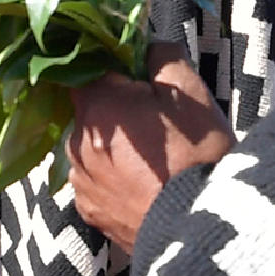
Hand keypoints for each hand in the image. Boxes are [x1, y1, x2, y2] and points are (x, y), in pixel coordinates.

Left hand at [65, 56, 230, 253]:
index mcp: (96, 105)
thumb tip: (145, 46)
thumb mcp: (190, 90)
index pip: (85, 69)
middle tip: (158, 125)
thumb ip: (161, 55)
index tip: (138, 78)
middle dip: (117, 112)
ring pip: (92, 150)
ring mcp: (79, 182)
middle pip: (91, 113)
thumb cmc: (196, 153)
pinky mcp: (89, 214)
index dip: (111, 70)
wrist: (199, 229)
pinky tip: (146, 188)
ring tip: (155, 164)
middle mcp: (75, 142)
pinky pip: (98, 184)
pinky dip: (116, 182)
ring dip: (115, 150)